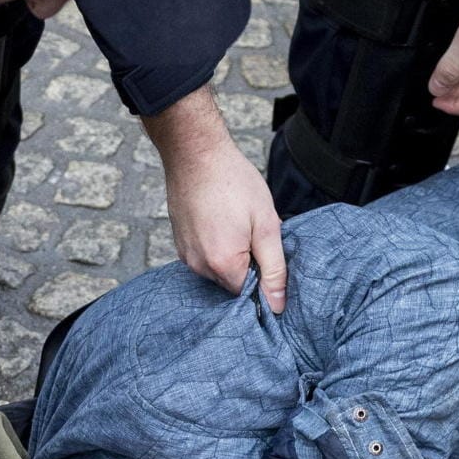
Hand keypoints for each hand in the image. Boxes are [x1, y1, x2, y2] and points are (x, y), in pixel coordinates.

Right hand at [146, 87, 286, 312]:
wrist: (195, 153)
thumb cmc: (233, 182)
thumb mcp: (266, 224)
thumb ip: (274, 269)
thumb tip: (278, 306)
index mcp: (223, 265)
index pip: (250, 295)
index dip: (265, 277)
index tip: (269, 253)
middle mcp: (199, 267)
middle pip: (233, 283)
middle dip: (249, 264)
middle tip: (254, 232)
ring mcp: (186, 256)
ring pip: (219, 270)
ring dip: (233, 254)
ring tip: (236, 223)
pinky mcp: (179, 244)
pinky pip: (204, 257)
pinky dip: (216, 245)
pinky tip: (222, 220)